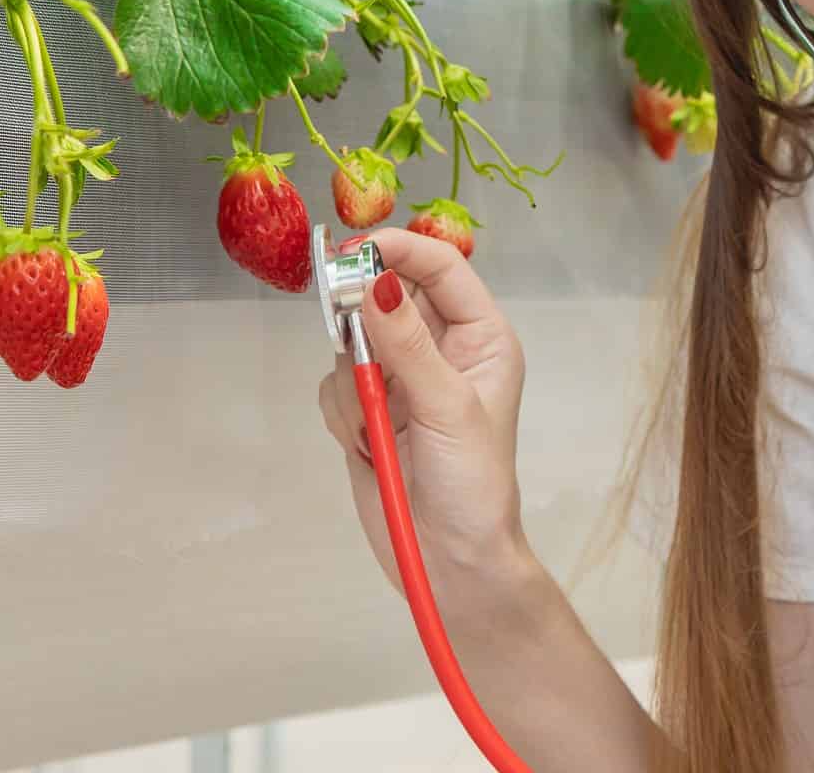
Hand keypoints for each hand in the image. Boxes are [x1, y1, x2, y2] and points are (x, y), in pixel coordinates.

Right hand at [316, 227, 540, 614]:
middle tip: (354, 345)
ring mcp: (400, 379)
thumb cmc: (472, 487)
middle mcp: (440, 350)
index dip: (399, 250)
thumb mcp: (447, 408)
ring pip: (351, 342)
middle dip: (364, 320)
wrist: (448, 564)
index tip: (354, 250)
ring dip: (355, 383)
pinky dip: (342, 413)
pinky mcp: (367, 410)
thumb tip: (374, 281)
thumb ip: (406, 343)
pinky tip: (367, 446)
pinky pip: (333, 385)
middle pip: (387, 295)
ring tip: (379, 428)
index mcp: (480, 338)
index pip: (440, 268)